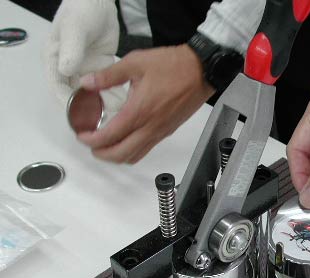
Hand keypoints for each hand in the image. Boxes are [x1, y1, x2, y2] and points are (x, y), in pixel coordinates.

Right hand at [44, 0, 125, 111]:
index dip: (69, 104)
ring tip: (116, 118)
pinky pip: (108, 88)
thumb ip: (71, 49)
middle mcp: (69, 70)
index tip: (80, 116)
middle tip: (102, 123)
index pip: (58, 89)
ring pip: (94, 96)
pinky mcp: (102, 70)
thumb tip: (66, 69)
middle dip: (89, 111)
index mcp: (55, 61)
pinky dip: (116, 97)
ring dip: (104, 107)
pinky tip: (126, 106)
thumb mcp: (75, 29)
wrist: (100, 2)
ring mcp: (86, 72)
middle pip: (76, 98)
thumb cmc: (81, 10)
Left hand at [77, 45, 214, 163]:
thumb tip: (87, 83)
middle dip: (102, 154)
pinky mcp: (167, 132)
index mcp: (139, 112)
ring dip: (116, 156)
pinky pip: (146, 150)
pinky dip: (131, 152)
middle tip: (90, 144)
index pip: (109, 136)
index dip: (91, 140)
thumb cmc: (173, 66)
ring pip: (134, 156)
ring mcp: (160, 132)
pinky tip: (125, 140)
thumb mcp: (136, 62)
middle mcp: (150, 128)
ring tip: (105, 146)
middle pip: (121, 155)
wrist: (202, 71)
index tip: (81, 135)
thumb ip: (108, 75)